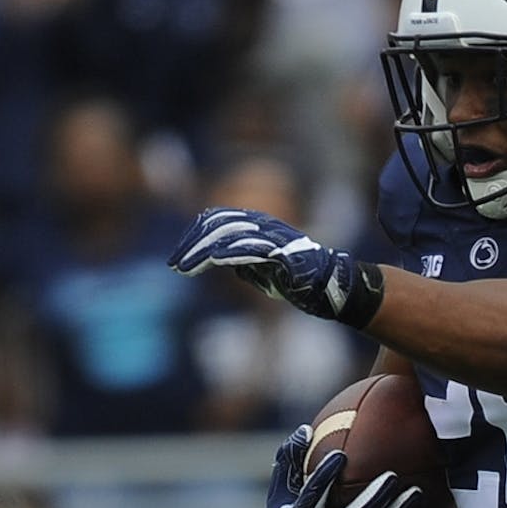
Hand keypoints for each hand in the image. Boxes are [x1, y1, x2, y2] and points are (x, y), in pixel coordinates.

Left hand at [169, 208, 383, 325]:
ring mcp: (273, 237)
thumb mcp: (263, 270)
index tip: (180, 255)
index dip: (196, 234)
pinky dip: (224, 253)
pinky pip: (248, 248)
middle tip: (174, 264)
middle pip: (219, 224)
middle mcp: (265, 226)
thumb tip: (219, 259)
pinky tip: (209, 261)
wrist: (332, 287)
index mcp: (259, 227)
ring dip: (201, 251)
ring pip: (228, 234)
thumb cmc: (299, 280)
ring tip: (182, 268)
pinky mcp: (280, 252)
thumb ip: (243, 262)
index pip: (220, 220)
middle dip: (192, 243)